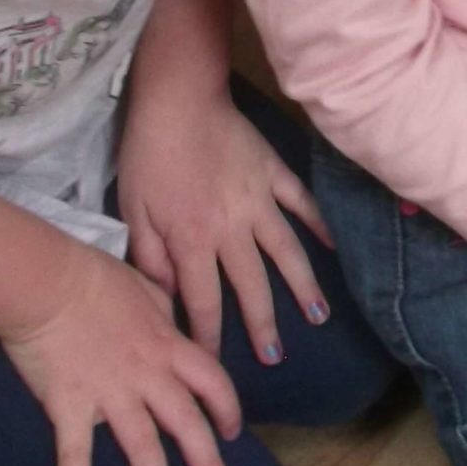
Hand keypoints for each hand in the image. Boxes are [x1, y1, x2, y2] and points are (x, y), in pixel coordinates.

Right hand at [0, 241, 242, 465]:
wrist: (48, 282)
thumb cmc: (94, 277)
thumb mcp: (145, 286)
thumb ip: (164, 308)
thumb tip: (173, 316)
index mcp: (167, 345)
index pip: (212, 381)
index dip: (227, 409)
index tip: (233, 432)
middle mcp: (147, 375)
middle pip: (188, 425)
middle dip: (208, 463)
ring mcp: (111, 394)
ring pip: (144, 448)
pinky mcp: (72, 406)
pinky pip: (75, 454)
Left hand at [120, 97, 332, 364]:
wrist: (179, 99)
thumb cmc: (148, 155)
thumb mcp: (134, 210)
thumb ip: (151, 259)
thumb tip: (169, 299)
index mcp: (193, 241)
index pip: (204, 302)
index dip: (210, 338)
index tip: (216, 366)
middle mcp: (232, 229)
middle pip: (252, 286)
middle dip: (263, 324)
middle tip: (276, 357)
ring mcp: (259, 200)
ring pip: (286, 252)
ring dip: (302, 286)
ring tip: (316, 315)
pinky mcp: (273, 173)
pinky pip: (301, 203)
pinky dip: (318, 225)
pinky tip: (332, 246)